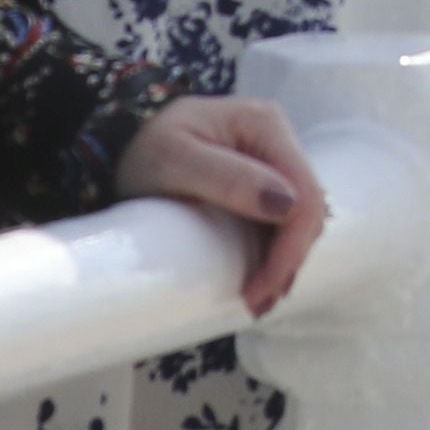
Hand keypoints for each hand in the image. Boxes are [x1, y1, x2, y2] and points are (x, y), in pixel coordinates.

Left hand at [119, 95, 328, 312]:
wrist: (122, 141)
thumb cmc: (143, 148)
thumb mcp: (174, 160)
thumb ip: (228, 178)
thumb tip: (287, 205)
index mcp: (266, 126)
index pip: (304, 194)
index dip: (291, 247)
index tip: (260, 288)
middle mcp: (279, 140)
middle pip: (307, 209)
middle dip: (288, 260)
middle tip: (256, 303)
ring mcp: (273, 161)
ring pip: (299, 218)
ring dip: (285, 261)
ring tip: (257, 299)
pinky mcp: (263, 181)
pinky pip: (281, 220)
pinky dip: (275, 252)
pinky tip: (259, 276)